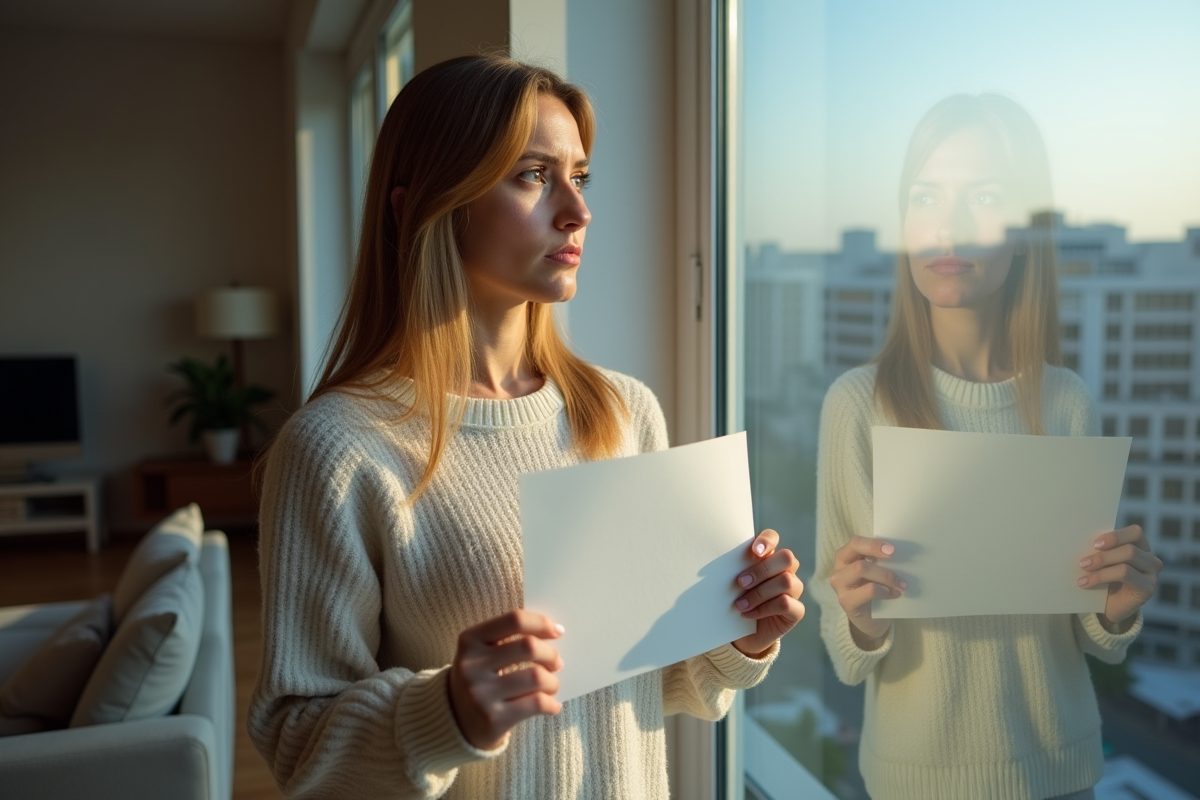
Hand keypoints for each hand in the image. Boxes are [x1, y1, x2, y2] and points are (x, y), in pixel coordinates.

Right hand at [447, 610, 563, 750]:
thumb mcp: (482, 652)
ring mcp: (480, 694)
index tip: (557, 631)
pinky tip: (551, 705)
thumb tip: (555, 633)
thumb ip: (510, 638)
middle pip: (528, 647)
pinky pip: (537, 703)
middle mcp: (471, 666)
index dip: (541, 623)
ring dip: (553, 681)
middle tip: (556, 663)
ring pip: (536, 677)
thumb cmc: (480, 679)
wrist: (456, 721)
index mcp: (470, 640)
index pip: (514, 620)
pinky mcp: (493, 719)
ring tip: (551, 685)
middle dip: (551, 654)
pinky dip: (551, 704)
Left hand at [731, 529, 804, 657]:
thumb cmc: (738, 601)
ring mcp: (794, 590)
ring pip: (786, 581)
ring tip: (740, 604)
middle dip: (762, 570)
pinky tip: (748, 615)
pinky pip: (786, 603)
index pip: (773, 538)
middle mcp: (786, 570)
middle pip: (786, 558)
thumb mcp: (734, 585)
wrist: (742, 635)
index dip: (767, 540)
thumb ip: (736, 570)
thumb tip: (721, 564)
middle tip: (740, 582)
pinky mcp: (796, 610)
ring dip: (759, 593)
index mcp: (769, 557)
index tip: (754, 551)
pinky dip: (764, 609)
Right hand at [829, 536, 904, 647]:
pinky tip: (894, 595)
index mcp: (845, 557)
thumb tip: (901, 553)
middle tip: (902, 571)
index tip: (893, 550)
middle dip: (882, 562)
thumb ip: (880, 561)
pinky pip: (868, 590)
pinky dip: (885, 591)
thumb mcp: (876, 572)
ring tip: (901, 585)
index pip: (855, 543)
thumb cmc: (874, 590)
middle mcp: (838, 569)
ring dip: (886, 577)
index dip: (873, 544)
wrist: (871, 619)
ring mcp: (840, 586)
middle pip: (857, 556)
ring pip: (861, 569)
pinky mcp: (846, 601)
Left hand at [1078, 524, 1161, 628]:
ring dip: (1101, 565)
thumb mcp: (1102, 561)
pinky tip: (1086, 583)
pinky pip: (1125, 576)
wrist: (1108, 607)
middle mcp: (1151, 559)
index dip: (1115, 537)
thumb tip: (1080, 539)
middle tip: (1083, 562)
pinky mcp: (1147, 589)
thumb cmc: (1104, 579)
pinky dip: (1101, 577)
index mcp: (1141, 547)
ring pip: (1127, 563)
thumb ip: (1101, 550)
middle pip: (1129, 549)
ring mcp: (1152, 575)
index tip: (1095, 544)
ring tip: (1083, 570)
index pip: (1135, 532)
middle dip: (1103, 556)